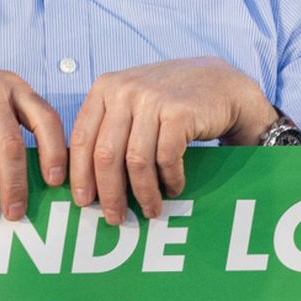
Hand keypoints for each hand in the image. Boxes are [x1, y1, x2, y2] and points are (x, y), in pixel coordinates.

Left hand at [69, 58, 278, 223]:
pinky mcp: (179, 112)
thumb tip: (87, 180)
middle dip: (109, 193)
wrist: (221, 82)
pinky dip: (169, 180)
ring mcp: (152, 99)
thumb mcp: (132, 102)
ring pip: (136, 161)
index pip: (81, 138)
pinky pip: (166, 158)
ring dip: (143, 193)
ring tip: (151, 210)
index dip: (80, 175)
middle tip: (114, 217)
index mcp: (105, 87)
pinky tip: (174, 189)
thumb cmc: (171, 101)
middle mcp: (125, 90)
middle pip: (105, 154)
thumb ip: (109, 128)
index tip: (83, 201)